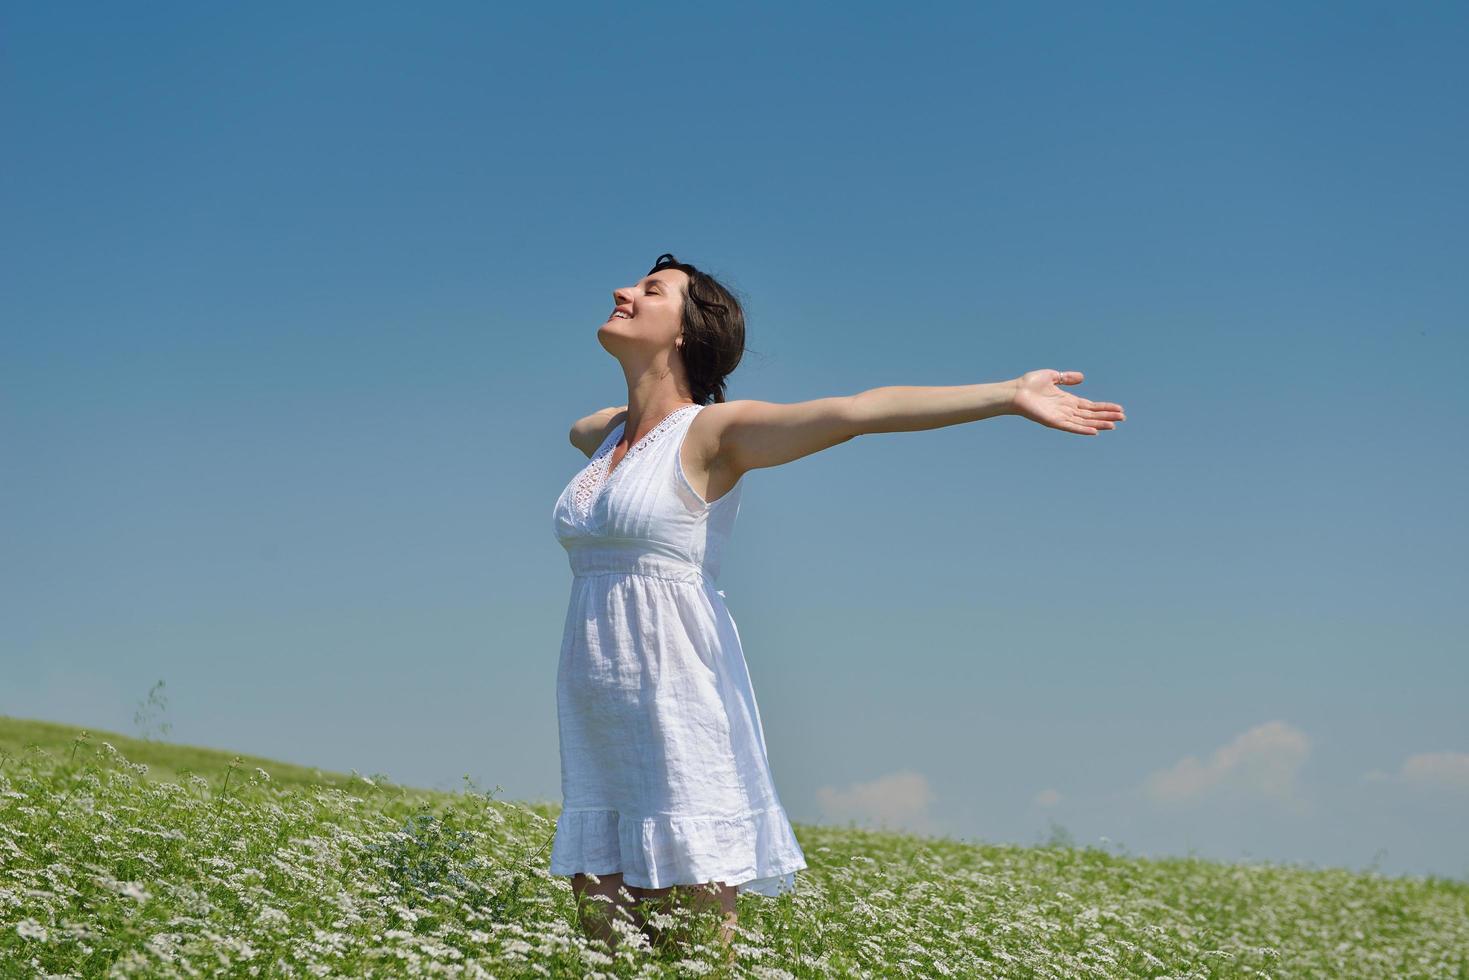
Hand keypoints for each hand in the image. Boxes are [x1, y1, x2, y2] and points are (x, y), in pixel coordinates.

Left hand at [1010, 370, 1125, 434]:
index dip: (1104, 407)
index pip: (1090, 406)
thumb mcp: (1052, 376)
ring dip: (1099, 423)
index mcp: (1067, 400)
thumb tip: (1082, 377)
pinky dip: (1083, 429)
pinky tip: (1095, 431)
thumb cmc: (1030, 384)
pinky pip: (1071, 427)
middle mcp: (1066, 410)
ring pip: (1084, 422)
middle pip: (1091, 414)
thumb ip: (1067, 377)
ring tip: (1114, 424)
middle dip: (1106, 416)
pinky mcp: (1053, 421)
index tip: (1119, 408)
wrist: (1015, 391)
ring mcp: (1060, 416)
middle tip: (1123, 418)